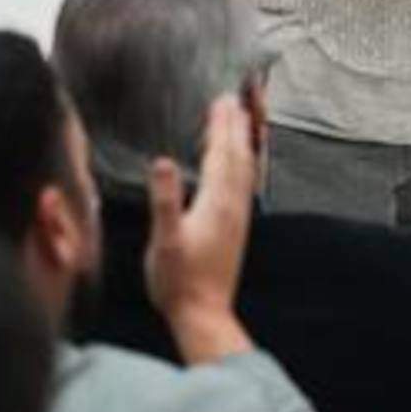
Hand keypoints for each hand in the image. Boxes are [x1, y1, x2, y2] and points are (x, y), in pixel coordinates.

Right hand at [147, 92, 259, 364]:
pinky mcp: (235, 228)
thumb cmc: (178, 280)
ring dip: (244, 142)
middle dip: (238, 125)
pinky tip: (235, 167)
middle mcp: (234, 206)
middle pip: (240, 156)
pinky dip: (241, 165)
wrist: (202, 313)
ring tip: (242, 121)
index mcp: (217, 203)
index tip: (223, 99)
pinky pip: (243, 185)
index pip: (223, 154)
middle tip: (237, 98)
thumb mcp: (165, 240)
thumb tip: (163, 162)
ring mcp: (238, 217)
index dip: (222, 125)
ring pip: (246, 170)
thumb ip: (165, 200)